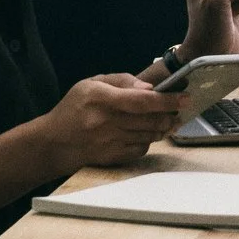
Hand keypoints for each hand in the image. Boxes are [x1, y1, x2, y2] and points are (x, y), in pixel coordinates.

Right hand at [34, 73, 181, 173]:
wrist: (53, 143)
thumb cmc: (73, 109)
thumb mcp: (90, 84)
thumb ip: (121, 81)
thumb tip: (149, 88)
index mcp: (100, 98)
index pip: (142, 100)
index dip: (167, 100)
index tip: (185, 97)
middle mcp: (106, 122)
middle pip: (150, 120)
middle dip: (171, 114)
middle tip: (179, 109)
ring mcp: (109, 142)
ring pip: (150, 135)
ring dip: (163, 127)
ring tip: (166, 120)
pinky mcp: (112, 157)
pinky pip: (141, 149)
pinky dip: (148, 141)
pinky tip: (146, 133)